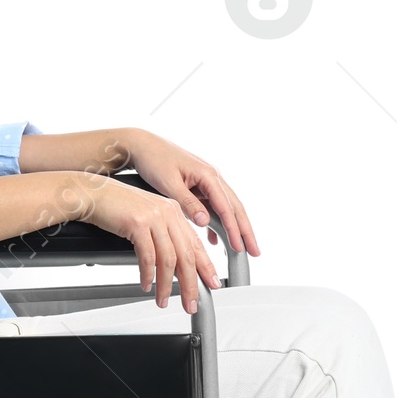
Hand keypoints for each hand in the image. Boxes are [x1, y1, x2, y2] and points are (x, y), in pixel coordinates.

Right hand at [83, 176, 220, 311]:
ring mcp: (154, 217)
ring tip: (163, 300)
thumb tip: (173, 263)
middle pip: (187, 255)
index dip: (205, 267)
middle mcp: (168, 213)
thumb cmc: (116, 207)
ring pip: (169, 260)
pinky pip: (148, 257)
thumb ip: (163, 234)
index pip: (195, 244)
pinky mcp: (138, 223)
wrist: (92, 194)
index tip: (211, 283)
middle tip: (190, 303)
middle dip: (190, 284)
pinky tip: (146, 285)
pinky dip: (148, 275)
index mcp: (174, 211)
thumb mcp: (147, 218)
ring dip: (166, 285)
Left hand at [121, 131, 259, 257]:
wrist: (141, 145)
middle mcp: (212, 176)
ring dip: (234, 228)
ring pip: (226, 207)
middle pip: (235, 207)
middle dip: (245, 231)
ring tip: (241, 248)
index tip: (240, 248)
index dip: (234, 230)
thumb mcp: (169, 184)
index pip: (226, 207)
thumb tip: (205, 222)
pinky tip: (214, 239)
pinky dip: (216, 222)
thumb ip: (188, 203)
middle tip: (255, 251)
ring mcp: (206, 180)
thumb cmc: (154, 160)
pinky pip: (213, 205)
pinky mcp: (198, 184)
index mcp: (208, 175)